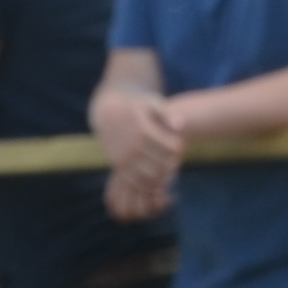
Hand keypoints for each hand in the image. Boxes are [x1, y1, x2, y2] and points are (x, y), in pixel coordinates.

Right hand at [92, 83, 184, 221]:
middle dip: (172, 163)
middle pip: (162, 164)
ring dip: (161, 176)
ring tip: (165, 168)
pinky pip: (135, 181)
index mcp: (144, 131)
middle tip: (175, 159)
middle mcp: (133, 146)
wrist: (107, 113)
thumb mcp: (151, 103)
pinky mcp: (118, 166)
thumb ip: (167, 113)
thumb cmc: (135, 107)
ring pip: (149, 176)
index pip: (171, 147)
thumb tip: (180, 126)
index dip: (180, 148)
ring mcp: (124, 158)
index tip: (180, 145)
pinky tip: (153, 176)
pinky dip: (147, 184)